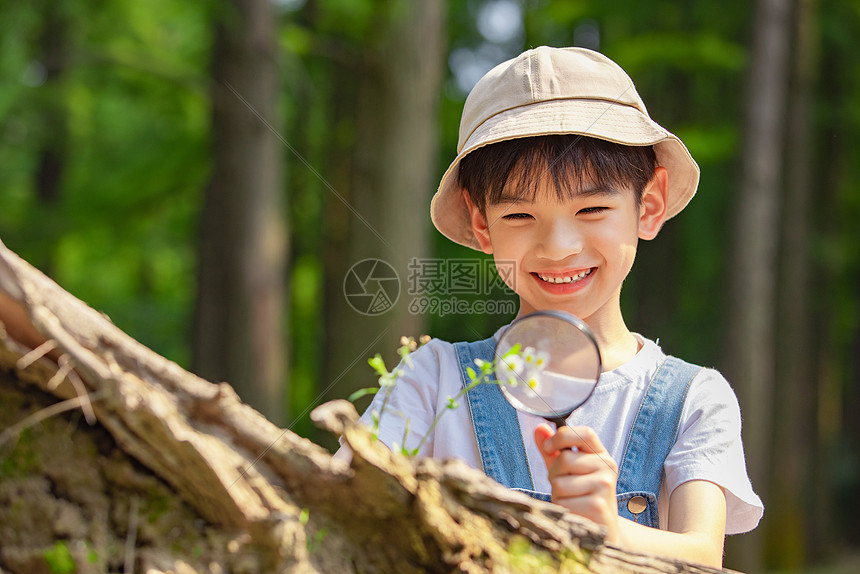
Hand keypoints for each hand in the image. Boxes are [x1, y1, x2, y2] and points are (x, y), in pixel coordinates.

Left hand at [535, 423, 620, 541]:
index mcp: (601, 455)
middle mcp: (607, 467)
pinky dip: (562, 507)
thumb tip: (539, 428)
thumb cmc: (581, 495)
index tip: (549, 447)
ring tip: (571, 500)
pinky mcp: (598, 506)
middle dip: (554, 473)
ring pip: (560, 482)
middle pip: (565, 458)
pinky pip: (563, 501)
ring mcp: (604, 486)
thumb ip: (553, 450)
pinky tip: (574, 511)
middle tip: (565, 486)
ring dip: (557, 494)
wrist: (602, 528)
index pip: (585, 433)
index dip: (562, 436)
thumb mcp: (568, 470)